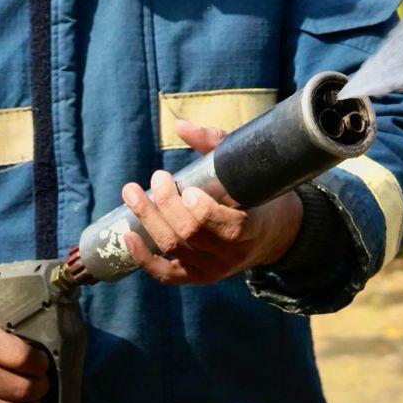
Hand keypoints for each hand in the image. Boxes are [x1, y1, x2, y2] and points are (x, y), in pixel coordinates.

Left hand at [120, 120, 302, 284]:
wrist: (274, 234)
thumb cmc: (258, 193)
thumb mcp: (245, 168)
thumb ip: (215, 144)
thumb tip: (180, 125)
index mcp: (252, 228)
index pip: (227, 227)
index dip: (203, 210)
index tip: (187, 188)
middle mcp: (232, 254)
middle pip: (190, 233)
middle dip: (166, 203)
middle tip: (158, 177)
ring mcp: (214, 269)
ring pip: (174, 247)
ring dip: (148, 219)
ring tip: (133, 193)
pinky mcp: (198, 277)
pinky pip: (166, 274)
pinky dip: (143, 257)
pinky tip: (128, 234)